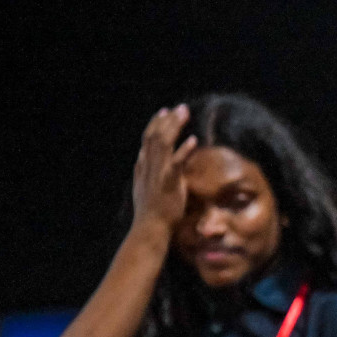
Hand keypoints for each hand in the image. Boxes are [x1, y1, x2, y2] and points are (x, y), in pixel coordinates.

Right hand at [131, 105, 196, 232]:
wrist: (150, 228)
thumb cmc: (151, 212)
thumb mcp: (143, 186)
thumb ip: (144, 170)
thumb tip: (142, 157)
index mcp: (143, 166)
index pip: (148, 139)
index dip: (156, 124)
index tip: (164, 112)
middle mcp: (148, 166)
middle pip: (156, 136)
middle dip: (167, 121)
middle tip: (179, 108)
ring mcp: (157, 174)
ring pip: (164, 144)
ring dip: (174, 127)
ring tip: (185, 114)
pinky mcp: (168, 183)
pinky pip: (176, 164)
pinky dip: (183, 151)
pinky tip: (193, 140)